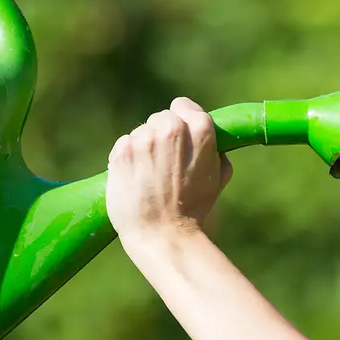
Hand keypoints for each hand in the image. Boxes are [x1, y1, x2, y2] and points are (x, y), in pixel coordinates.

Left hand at [106, 97, 233, 244]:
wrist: (162, 234)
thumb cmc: (193, 211)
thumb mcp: (217, 179)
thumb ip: (216, 153)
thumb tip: (214, 144)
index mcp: (200, 128)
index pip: (183, 105)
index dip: (181, 120)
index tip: (179, 138)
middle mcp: (171, 127)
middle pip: (160, 118)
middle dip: (161, 136)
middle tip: (165, 164)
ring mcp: (144, 138)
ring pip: (141, 132)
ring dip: (144, 148)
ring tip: (150, 176)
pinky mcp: (121, 151)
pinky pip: (124, 144)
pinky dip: (127, 159)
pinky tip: (135, 178)